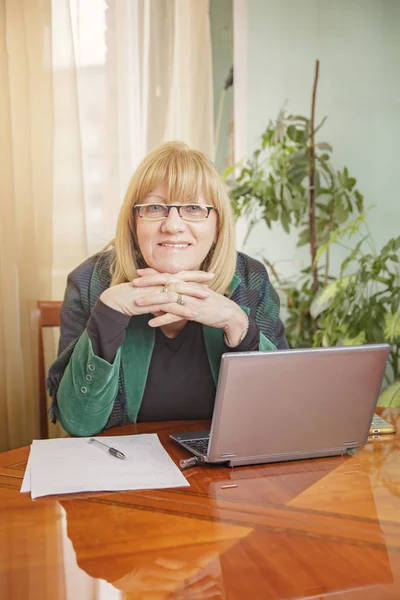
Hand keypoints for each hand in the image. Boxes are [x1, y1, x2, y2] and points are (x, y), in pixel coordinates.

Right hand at [100, 269, 211, 319]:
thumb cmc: (129, 298)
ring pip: (179, 292)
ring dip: (194, 294)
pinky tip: (193, 314)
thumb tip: (166, 307)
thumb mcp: (147, 296)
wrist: (114, 301)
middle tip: (213, 278)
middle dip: (198, 279)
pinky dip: (183, 310)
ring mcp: (156, 292)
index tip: (207, 273)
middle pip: (182, 280)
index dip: (194, 274)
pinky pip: (170, 306)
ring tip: (208, 297)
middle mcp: (159, 283)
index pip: (180, 275)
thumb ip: (158, 300)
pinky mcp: (153, 302)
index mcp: (159, 280)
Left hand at [133, 270, 247, 345]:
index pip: (168, 275)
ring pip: (167, 298)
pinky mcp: (193, 311)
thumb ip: (185, 291)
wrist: (228, 313)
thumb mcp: (197, 294)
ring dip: (151, 300)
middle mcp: (188, 288)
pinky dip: (162, 319)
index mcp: (188, 283)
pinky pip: (175, 315)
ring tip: (136, 304)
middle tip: (133, 283)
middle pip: (165, 282)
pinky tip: (150, 323)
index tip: (139, 272)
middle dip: (148, 283)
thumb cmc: (212, 304)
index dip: (153, 273)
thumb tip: (171, 292)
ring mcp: (191, 299)